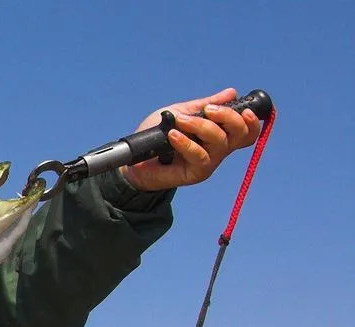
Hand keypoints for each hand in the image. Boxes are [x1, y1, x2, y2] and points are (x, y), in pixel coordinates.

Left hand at [120, 88, 262, 191]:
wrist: (134, 160)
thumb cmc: (158, 136)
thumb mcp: (181, 113)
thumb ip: (204, 105)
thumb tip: (231, 93)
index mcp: (219, 135)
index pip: (247, 131)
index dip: (251, 121)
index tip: (244, 109)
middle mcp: (219, 150)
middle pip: (241, 135)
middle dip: (228, 118)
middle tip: (208, 110)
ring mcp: (208, 163)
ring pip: (219, 142)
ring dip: (202, 126)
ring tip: (180, 121)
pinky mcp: (196, 174)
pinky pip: (200, 156)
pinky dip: (187, 142)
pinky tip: (173, 135)